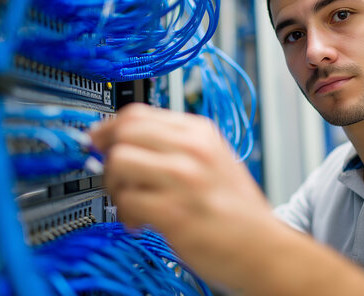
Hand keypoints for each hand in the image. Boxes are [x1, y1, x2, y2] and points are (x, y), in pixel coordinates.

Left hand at [89, 103, 276, 285]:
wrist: (264, 248)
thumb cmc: (237, 210)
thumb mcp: (212, 160)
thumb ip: (171, 147)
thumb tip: (121, 143)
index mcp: (200, 132)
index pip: (138, 113)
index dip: (109, 128)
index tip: (99, 141)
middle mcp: (193, 149)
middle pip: (124, 132)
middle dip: (107, 155)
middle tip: (113, 176)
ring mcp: (185, 180)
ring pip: (119, 162)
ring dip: (114, 186)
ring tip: (130, 202)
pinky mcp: (176, 212)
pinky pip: (127, 201)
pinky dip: (125, 214)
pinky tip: (140, 222)